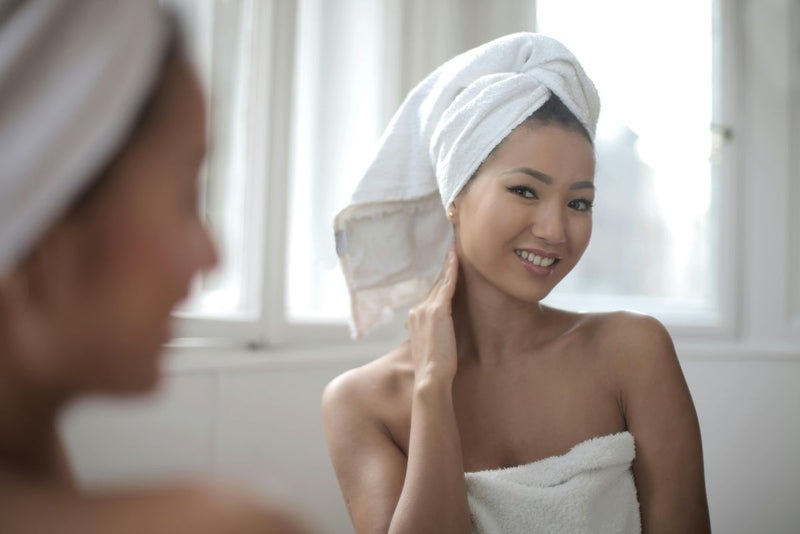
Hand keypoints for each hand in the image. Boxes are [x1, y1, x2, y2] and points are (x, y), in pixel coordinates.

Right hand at [407, 244, 458, 383]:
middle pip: (434, 284)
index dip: (439, 278)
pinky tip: (456, 259)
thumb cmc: (434, 369)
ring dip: (448, 264)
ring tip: (455, 248)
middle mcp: (417, 310)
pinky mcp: (438, 311)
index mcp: (415, 318)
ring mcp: (426, 309)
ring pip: (440, 282)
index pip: (430, 293)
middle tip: (452, 247)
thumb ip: (434, 334)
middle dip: (444, 266)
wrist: (430, 378)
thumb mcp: (432, 347)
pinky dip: (451, 270)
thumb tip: (443, 332)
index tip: (447, 264)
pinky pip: (447, 285)